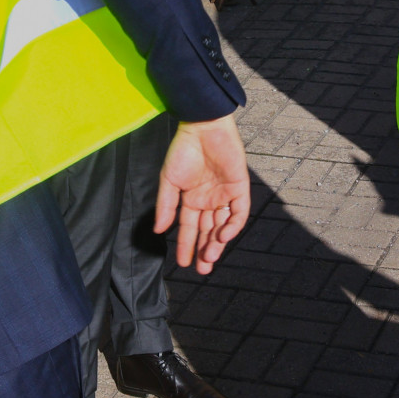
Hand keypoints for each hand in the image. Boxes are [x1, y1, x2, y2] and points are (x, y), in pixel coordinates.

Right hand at [154, 114, 249, 273]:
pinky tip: (223, 235)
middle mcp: (209, 200)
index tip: (184, 263)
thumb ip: (166, 206)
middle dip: (205, 250)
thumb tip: (159, 231)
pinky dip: (233, 225)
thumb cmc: (183, 150)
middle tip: (203, 269)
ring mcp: (225, 194)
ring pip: (224, 225)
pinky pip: (239, 211)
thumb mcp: (169, 181)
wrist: (202, 128)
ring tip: (210, 257)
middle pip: (209, 231)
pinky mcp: (239, 187)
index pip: (190, 228)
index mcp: (192, 199)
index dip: (187, 246)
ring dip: (218, 242)